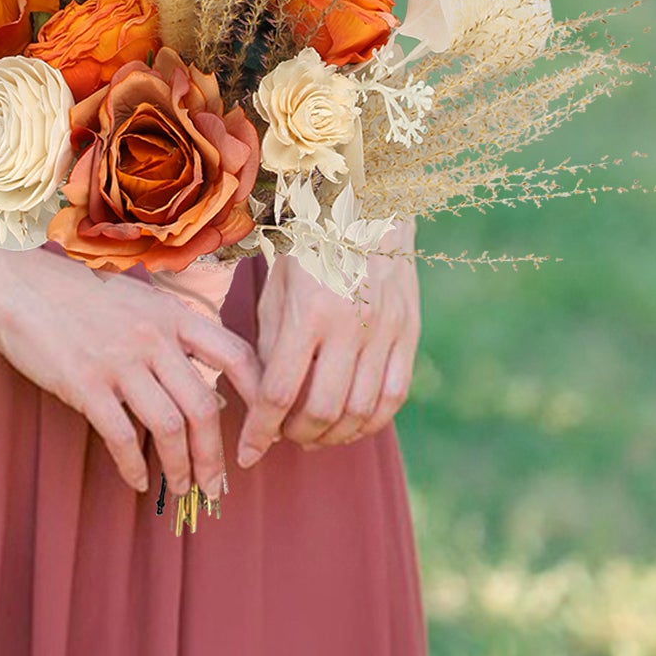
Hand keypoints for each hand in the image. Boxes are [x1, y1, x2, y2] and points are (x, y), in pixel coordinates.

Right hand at [0, 243, 262, 499]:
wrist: (16, 283)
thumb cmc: (77, 295)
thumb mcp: (136, 300)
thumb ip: (172, 335)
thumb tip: (205, 386)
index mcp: (172, 313)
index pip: (236, 355)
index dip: (258, 397)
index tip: (262, 432)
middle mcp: (153, 336)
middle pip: (204, 406)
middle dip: (215, 455)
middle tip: (217, 486)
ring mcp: (119, 360)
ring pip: (169, 427)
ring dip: (181, 467)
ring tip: (182, 489)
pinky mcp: (85, 383)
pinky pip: (122, 437)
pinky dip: (135, 467)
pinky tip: (139, 481)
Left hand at [237, 215, 420, 463]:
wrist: (367, 202)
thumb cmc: (309, 240)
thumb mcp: (276, 284)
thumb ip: (271, 343)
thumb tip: (266, 398)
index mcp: (308, 311)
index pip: (280, 393)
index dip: (260, 432)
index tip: (246, 454)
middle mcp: (350, 326)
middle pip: (321, 411)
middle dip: (294, 436)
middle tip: (280, 437)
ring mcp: (385, 331)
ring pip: (360, 412)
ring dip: (331, 436)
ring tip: (311, 436)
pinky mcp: (409, 332)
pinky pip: (394, 397)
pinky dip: (370, 422)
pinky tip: (349, 424)